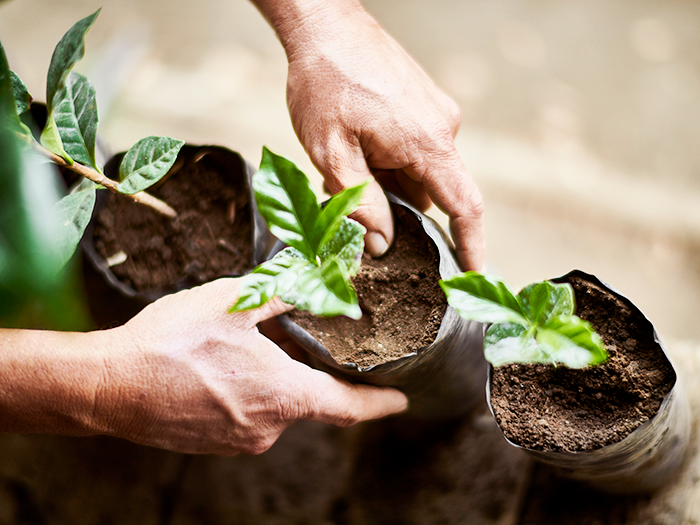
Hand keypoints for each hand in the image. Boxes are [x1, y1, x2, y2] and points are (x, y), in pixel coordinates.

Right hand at [93, 278, 406, 454]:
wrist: (108, 386)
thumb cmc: (170, 344)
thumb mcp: (232, 303)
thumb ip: (282, 292)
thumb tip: (316, 281)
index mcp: (283, 395)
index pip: (349, 407)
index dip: (379, 403)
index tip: (400, 401)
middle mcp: (268, 427)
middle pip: (308, 398)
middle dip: (309, 371)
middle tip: (299, 343)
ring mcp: (240, 439)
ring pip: (275, 405)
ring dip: (273, 379)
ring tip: (246, 350)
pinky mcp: (215, 442)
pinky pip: (248, 415)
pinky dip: (249, 392)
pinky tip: (223, 368)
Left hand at [262, 0, 484, 270]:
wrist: (325, 23)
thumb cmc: (325, 81)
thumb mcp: (332, 153)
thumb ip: (361, 204)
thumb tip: (382, 244)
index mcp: (427, 143)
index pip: (464, 206)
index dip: (471, 245)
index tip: (473, 274)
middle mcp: (442, 128)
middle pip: (430, 192)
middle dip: (394, 208)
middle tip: (350, 204)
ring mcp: (435, 113)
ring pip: (416, 171)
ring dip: (385, 182)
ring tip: (342, 166)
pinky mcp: (422, 104)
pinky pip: (412, 149)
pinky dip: (386, 160)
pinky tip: (354, 147)